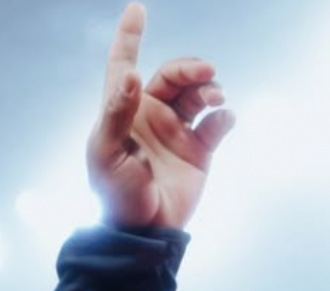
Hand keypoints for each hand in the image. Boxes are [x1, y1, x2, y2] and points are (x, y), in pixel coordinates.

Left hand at [87, 3, 235, 229]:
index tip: (136, 8)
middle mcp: (149, 116)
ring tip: (215, 100)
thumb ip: (116, 114)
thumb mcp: (105, 154)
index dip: (129, 37)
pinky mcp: (199, 149)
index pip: (123, 65)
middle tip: (205, 74)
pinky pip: (217, 122)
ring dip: (210, 89)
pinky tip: (222, 121)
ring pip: (199, 94)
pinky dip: (224, 117)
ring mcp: (175, 131)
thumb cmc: (114, 194)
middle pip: (173, 75)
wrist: (142, 230)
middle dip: (190, 68)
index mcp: (121, 112)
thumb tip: (129, 75)